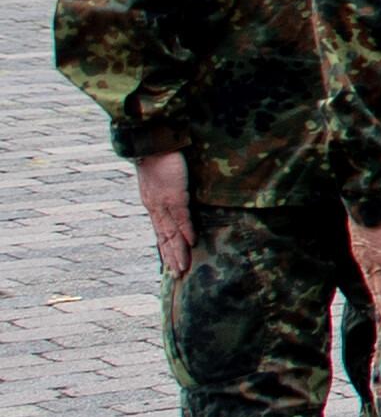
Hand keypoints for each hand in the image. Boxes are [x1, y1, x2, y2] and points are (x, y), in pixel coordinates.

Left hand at [134, 152, 192, 280]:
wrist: (152, 141)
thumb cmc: (159, 154)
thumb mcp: (162, 175)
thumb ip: (170, 188)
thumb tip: (179, 193)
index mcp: (152, 203)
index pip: (160, 231)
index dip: (166, 249)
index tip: (171, 263)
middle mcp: (155, 207)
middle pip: (164, 238)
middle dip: (171, 257)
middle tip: (178, 275)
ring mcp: (163, 203)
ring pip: (171, 233)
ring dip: (178, 252)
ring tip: (183, 268)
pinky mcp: (174, 195)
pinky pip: (181, 218)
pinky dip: (186, 232)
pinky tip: (192, 244)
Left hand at [346, 211, 380, 325]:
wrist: (370, 200)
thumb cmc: (372, 204)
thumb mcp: (370, 220)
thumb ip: (376, 229)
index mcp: (362, 251)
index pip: (369, 276)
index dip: (374, 290)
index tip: (378, 302)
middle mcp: (367, 259)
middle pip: (374, 288)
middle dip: (379, 305)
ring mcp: (377, 260)